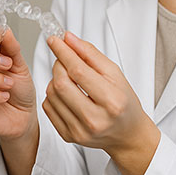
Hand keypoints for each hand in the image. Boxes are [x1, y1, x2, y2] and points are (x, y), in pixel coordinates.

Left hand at [43, 31, 159, 174]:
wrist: (127, 134)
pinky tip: (66, 93)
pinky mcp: (68, 136)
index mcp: (111, 101)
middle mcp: (95, 119)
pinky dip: (53, 94)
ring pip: (52, 94)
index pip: (78, 71)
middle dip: (58, 65)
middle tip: (65, 60)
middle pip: (61, 84)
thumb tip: (68, 39)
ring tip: (69, 78)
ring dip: (55, 79)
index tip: (54, 40)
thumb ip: (91, 54)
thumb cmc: (123, 102)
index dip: (63, 52)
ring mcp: (80, 131)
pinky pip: (48, 107)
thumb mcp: (115, 74)